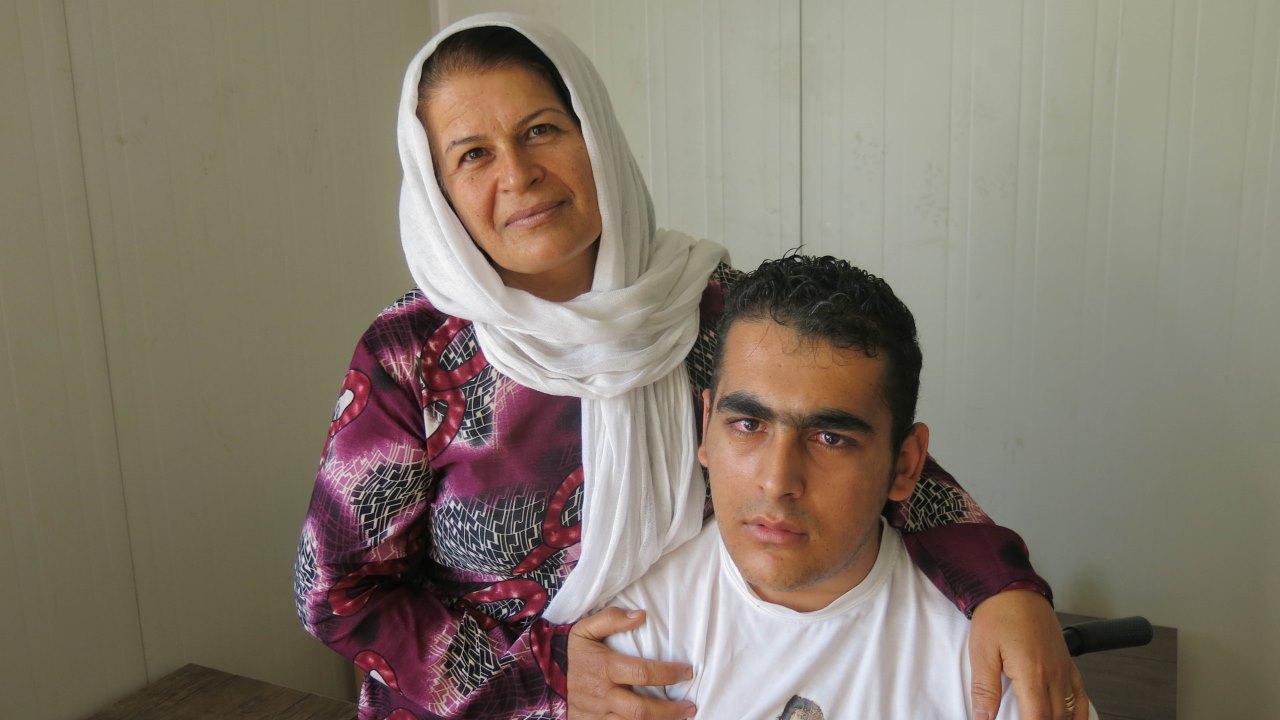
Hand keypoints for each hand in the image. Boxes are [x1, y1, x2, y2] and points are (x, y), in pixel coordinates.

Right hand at [568, 607, 696, 719]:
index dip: (668, 673)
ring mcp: (597, 715)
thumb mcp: (585, 629)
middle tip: (689, 707)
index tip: (688, 671)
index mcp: (604, 668)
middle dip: (669, 711)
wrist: (543, 680)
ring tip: (680, 718)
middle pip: (640, 709)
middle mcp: (602, 695)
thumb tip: (641, 615)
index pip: (642, 673)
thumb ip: (611, 619)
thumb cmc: (573, 654)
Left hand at [969, 590, 1087, 719]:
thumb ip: (984, 691)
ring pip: (1069, 711)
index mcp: (1032, 674)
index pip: (1037, 719)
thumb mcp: (982, 653)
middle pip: (1054, 719)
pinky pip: (1080, 696)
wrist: (1015, 588)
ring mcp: (1064, 670)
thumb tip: (982, 719)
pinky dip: (1078, 714)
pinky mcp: (1068, 664)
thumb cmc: (998, 615)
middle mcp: (1054, 674)